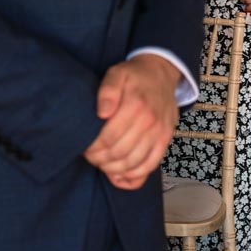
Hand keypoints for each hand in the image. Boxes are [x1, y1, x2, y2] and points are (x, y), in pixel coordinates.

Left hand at [84, 54, 181, 189]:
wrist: (161, 75)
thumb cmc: (135, 76)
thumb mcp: (117, 73)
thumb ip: (107, 90)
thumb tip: (102, 113)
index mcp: (136, 105)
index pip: (109, 138)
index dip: (93, 147)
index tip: (84, 147)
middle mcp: (150, 122)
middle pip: (119, 153)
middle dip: (99, 159)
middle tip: (90, 156)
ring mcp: (160, 133)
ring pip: (133, 163)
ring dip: (113, 169)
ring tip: (102, 164)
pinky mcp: (165, 141)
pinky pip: (150, 166)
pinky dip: (134, 176)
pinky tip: (120, 175)